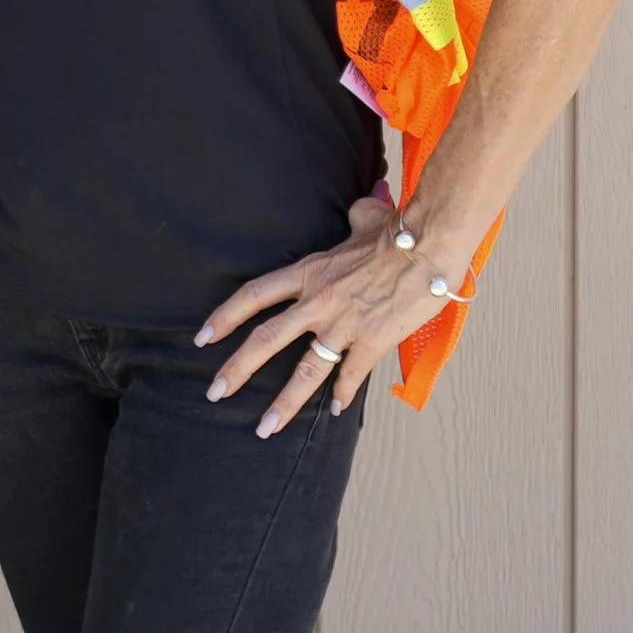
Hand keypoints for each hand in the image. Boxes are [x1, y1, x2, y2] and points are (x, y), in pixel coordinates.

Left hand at [197, 196, 458, 437]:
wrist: (430, 247)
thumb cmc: (399, 230)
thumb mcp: (365, 217)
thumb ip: (355, 216)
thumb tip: (364, 204)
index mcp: (308, 272)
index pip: (253, 296)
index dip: (224, 317)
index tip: (203, 338)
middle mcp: (317, 302)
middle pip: (266, 340)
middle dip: (237, 369)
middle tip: (214, 392)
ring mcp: (344, 325)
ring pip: (306, 370)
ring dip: (285, 402)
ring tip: (266, 427)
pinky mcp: (373, 341)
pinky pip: (352, 375)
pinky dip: (343, 395)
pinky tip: (336, 410)